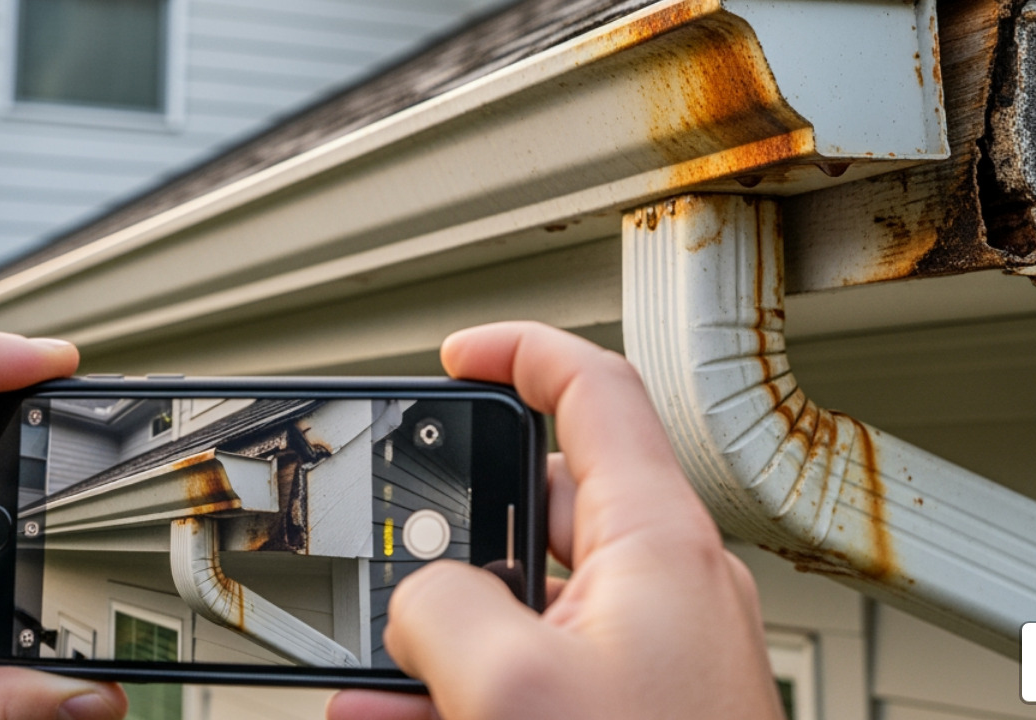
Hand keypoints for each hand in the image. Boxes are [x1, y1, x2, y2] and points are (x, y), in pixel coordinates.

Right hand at [328, 322, 783, 719]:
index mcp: (656, 540)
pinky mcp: (637, 709)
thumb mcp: (512, 687)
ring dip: (446, 632)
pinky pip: (540, 675)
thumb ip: (444, 607)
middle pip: (542, 506)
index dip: (519, 352)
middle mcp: (662, 585)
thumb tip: (424, 599)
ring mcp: (652, 655)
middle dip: (455, 528)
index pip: (593, 391)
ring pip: (529, 605)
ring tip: (373, 676)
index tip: (455, 354)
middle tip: (390, 549)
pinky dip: (473, 688)